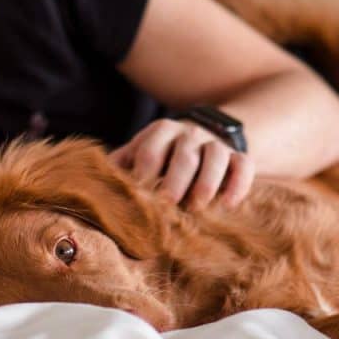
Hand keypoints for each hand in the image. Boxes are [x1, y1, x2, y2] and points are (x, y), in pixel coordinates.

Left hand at [109, 118, 254, 207]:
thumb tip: (95, 188)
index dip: (144, 173)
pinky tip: (227, 205)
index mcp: (161, 131)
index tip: (138, 196)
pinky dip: (238, 185)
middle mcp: (190, 134)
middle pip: (185, 154)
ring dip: (207, 182)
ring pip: (216, 156)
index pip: (150, 149)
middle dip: (175, 180)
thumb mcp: (140, 153)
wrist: (204, 138)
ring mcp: (216, 144)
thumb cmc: (163, 156)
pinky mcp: (239, 156)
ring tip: (197, 207)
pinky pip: (244, 166)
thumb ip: (121, 166)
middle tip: (167, 204)